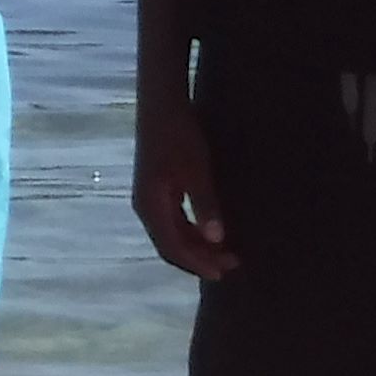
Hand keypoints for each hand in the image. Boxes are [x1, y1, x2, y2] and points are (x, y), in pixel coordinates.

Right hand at [134, 91, 236, 279]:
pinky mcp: (155, 188)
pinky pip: (171, 221)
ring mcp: (148, 198)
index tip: (225, 271)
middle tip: (230, 265)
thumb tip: (216, 239)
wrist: (161, 104)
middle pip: (170, 245)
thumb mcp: (196, 171)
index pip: (174, 247)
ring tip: (223, 252)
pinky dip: (190, 232)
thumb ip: (205, 205)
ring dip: (196, 246)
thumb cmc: (179, 136)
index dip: (198, 263)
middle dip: (199, 258)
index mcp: (151, 207)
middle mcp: (145, 207)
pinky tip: (208, 230)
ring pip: (171, 234)